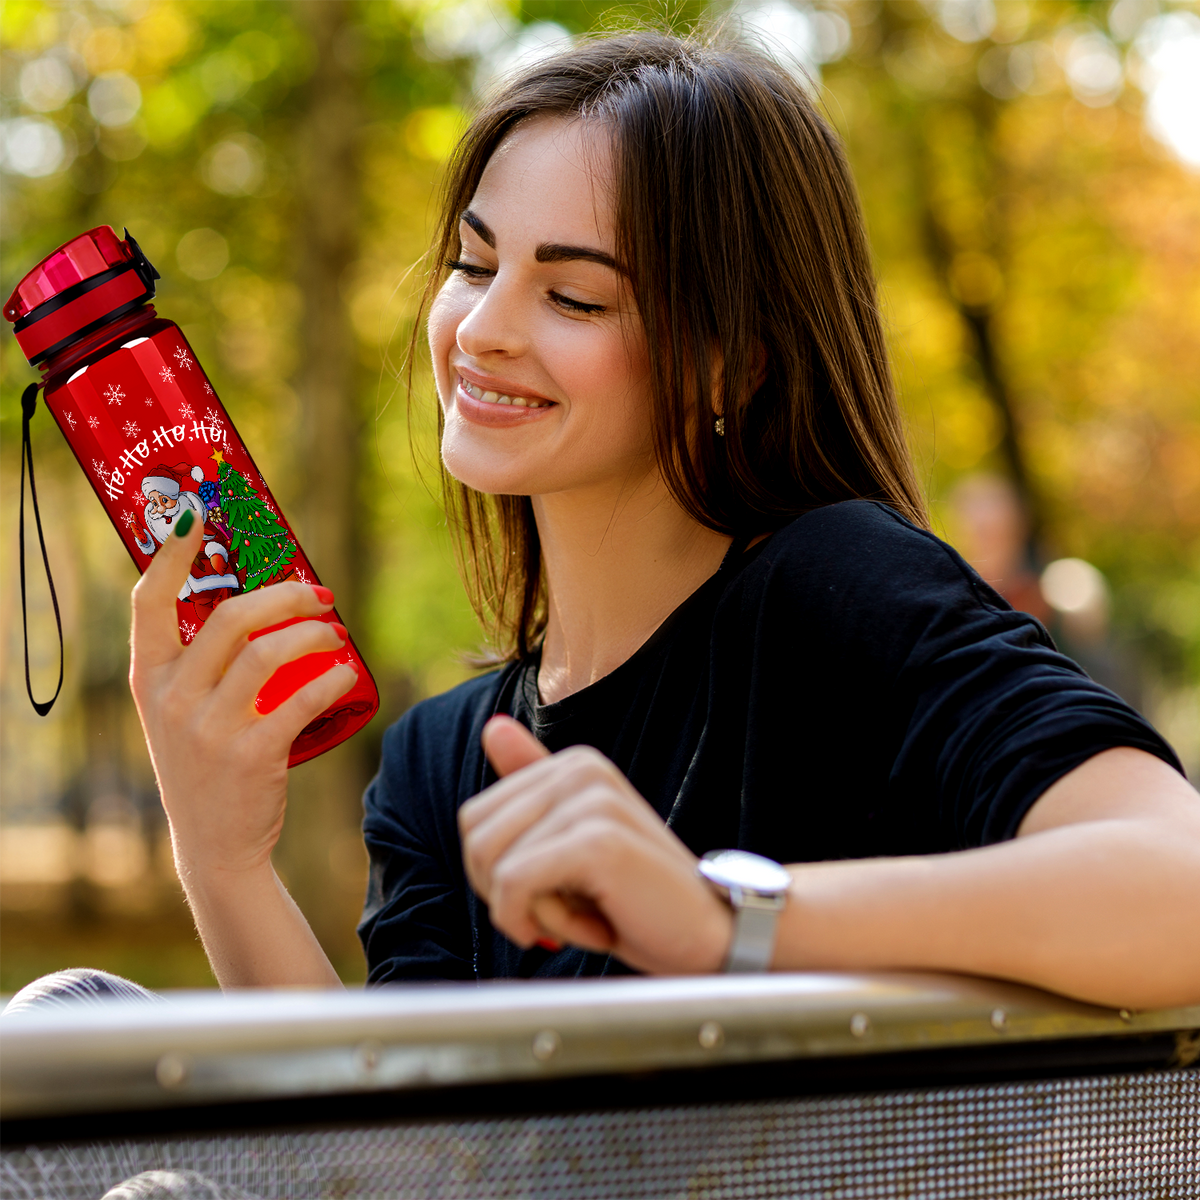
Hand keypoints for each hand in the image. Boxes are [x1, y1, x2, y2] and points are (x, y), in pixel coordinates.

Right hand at [129, 512, 357, 879]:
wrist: (215, 846)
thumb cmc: (207, 765)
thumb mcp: (182, 713)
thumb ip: (200, 666)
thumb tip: (256, 603)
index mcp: (149, 680)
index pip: (149, 602)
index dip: (172, 555)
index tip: (197, 517)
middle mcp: (171, 699)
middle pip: (230, 616)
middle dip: (284, 594)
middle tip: (319, 594)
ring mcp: (208, 729)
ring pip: (269, 652)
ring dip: (314, 633)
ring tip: (336, 633)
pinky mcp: (251, 754)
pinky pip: (302, 697)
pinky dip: (331, 677)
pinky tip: (345, 673)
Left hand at [459, 716, 733, 973]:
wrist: (713, 934)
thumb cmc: (638, 898)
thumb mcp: (574, 843)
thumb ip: (534, 788)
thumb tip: (492, 727)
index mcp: (573, 764)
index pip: (474, 819)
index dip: (499, 876)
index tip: (558, 892)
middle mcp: (581, 769)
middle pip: (475, 840)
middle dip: (507, 895)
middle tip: (572, 910)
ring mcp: (591, 800)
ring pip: (492, 867)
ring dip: (532, 914)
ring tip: (590, 915)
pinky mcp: (598, 840)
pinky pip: (515, 886)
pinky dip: (541, 925)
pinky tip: (595, 930)